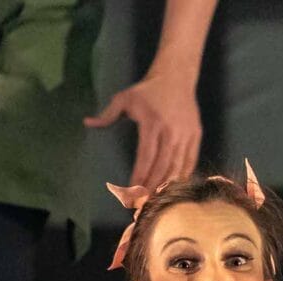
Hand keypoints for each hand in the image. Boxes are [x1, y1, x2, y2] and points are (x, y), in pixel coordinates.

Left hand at [84, 72, 201, 189]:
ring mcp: (185, 133)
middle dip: (152, 186)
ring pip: (177, 166)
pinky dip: (182, 175)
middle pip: (162, 166)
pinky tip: (173, 186)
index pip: (146, 157)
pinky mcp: (195, 135)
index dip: (140, 176)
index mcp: (152, 123)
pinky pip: (190, 160)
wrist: (176, 76)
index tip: (132, 191)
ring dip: (166, 184)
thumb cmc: (147, 90)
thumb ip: (107, 114)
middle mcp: (171, 130)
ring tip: (156, 198)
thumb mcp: (124, 98)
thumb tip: (87, 123)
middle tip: (142, 202)